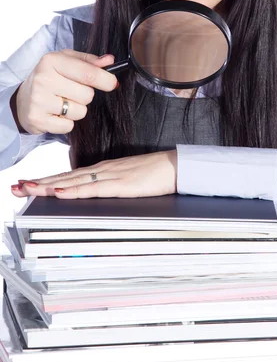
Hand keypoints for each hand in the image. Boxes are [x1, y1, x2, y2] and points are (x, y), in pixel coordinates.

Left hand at [11, 150, 176, 198]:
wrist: (175, 167)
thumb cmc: (156, 174)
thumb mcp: (129, 179)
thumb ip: (112, 185)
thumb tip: (97, 194)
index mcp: (103, 170)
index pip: (69, 175)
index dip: (47, 180)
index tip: (28, 183)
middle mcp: (101, 170)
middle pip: (64, 177)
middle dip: (39, 182)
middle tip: (16, 186)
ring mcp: (110, 176)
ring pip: (72, 182)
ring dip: (48, 186)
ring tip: (28, 188)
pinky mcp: (120, 185)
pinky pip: (92, 189)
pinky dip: (73, 191)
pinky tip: (59, 192)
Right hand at [14, 50, 117, 134]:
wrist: (22, 100)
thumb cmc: (50, 77)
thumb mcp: (67, 62)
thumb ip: (89, 61)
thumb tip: (110, 61)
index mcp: (51, 61)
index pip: (88, 73)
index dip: (105, 80)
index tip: (113, 83)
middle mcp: (43, 79)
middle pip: (87, 95)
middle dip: (86, 95)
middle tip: (71, 92)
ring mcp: (38, 100)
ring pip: (80, 112)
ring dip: (77, 109)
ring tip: (62, 102)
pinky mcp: (37, 120)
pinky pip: (69, 126)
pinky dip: (66, 123)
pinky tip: (55, 114)